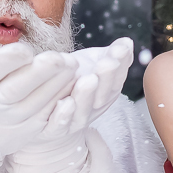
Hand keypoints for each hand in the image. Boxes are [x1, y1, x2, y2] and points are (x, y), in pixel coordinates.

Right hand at [0, 29, 76, 172]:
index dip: (8, 60)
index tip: (26, 49)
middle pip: (17, 88)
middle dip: (41, 72)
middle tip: (62, 58)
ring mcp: (8, 121)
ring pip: (35, 102)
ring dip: (57, 84)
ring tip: (72, 66)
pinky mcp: (24, 132)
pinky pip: (45, 115)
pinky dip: (60, 100)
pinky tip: (71, 84)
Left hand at [4, 37, 134, 172]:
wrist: (45, 113)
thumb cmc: (71, 83)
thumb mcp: (91, 64)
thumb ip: (110, 54)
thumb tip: (127, 42)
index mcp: (105, 92)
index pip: (116, 79)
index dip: (120, 64)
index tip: (120, 49)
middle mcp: (92, 109)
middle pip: (102, 96)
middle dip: (106, 78)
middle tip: (107, 63)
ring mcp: (74, 122)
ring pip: (81, 112)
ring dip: (86, 96)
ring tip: (88, 79)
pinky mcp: (52, 131)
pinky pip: (58, 126)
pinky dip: (63, 116)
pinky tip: (65, 102)